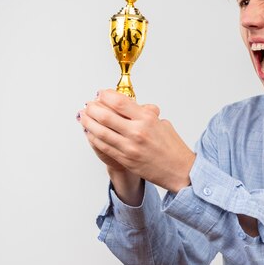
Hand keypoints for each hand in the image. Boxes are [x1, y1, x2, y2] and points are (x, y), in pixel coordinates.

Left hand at [78, 90, 195, 192]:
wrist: (180, 170)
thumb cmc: (173, 148)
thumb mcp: (162, 124)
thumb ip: (145, 114)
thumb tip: (130, 107)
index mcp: (148, 119)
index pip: (119, 101)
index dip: (106, 95)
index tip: (101, 94)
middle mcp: (137, 132)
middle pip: (105, 115)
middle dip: (93, 108)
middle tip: (89, 104)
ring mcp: (129, 147)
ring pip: (100, 131)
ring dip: (88, 122)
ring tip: (83, 116)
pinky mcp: (125, 159)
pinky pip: (103, 146)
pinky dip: (93, 137)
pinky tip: (90, 132)